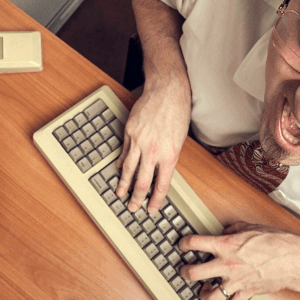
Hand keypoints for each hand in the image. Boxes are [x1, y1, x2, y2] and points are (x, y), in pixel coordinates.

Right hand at [116, 77, 189, 213]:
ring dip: (123, 184)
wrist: (167, 90)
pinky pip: (124, 152)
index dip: (155, 201)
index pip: (161, 186)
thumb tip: (160, 171)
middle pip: (142, 182)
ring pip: (128, 170)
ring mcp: (138, 141)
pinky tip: (120, 169)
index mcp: (170, 155)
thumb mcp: (179, 140)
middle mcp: (153, 151)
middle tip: (133, 208)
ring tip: (120, 194)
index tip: (151, 209)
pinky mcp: (129, 132)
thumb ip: (169, 157)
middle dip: (136, 198)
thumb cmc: (177, 112)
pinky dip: (122, 163)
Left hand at [178, 222, 299, 299]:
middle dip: (184, 272)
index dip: (184, 244)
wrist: (293, 260)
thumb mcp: (251, 227)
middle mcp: (227, 264)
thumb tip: (226, 230)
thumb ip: (234, 228)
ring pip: (209, 296)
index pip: (195, 243)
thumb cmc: (275, 241)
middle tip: (184, 270)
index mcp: (226, 244)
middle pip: (193, 273)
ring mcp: (235, 281)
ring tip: (203, 289)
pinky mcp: (245, 293)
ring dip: (203, 294)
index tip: (183, 245)